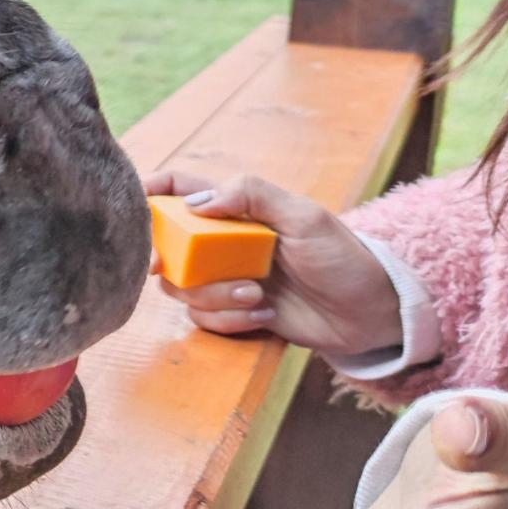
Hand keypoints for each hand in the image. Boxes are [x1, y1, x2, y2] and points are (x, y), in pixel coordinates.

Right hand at [145, 171, 402, 355]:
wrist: (372, 313)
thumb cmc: (344, 257)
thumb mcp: (304, 217)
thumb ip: (252, 196)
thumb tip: (196, 203)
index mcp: (238, 210)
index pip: (182, 188)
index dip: (153, 190)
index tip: (135, 201)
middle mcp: (224, 243)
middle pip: (169, 244)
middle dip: (172, 259)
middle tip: (172, 267)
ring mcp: (227, 278)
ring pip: (182, 286)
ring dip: (212, 295)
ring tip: (255, 296)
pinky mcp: (235, 312)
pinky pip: (203, 317)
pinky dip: (228, 320)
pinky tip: (263, 315)